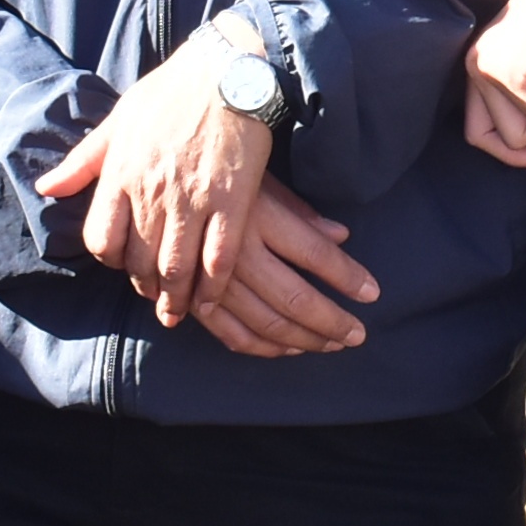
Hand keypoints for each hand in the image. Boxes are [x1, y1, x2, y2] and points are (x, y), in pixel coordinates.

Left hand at [33, 22, 276, 327]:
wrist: (230, 70)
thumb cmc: (172, 90)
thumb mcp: (119, 118)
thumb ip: (83, 159)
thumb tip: (46, 186)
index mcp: (121, 174)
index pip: (101, 240)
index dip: (110, 261)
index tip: (123, 265)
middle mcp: (152, 193)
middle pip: (140, 263)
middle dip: (145, 287)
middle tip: (154, 296)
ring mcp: (193, 201)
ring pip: (177, 269)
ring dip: (176, 299)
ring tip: (177, 311)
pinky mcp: (232, 203)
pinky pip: (219, 259)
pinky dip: (213, 286)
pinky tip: (211, 296)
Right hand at [191, 181, 382, 356]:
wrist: (153, 183)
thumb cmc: (216, 175)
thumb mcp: (260, 179)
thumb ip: (299, 211)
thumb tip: (342, 236)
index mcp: (257, 217)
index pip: (315, 254)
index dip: (347, 277)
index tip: (372, 293)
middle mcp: (235, 252)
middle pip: (294, 296)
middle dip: (331, 321)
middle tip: (358, 334)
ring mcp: (211, 280)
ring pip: (266, 322)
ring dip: (304, 339)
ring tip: (333, 344)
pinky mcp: (191, 299)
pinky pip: (230, 334)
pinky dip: (262, 347)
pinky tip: (288, 350)